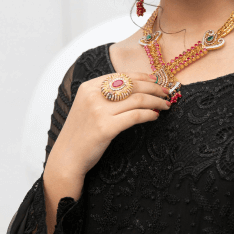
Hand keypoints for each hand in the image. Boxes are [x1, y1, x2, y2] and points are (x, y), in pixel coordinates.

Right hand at [47, 72, 170, 178]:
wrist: (67, 157)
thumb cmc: (81, 132)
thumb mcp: (88, 105)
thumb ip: (106, 94)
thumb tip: (137, 86)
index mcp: (89, 86)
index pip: (123, 75)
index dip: (143, 77)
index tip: (156, 81)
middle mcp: (94, 95)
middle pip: (133, 85)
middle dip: (154, 88)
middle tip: (166, 92)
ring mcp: (99, 111)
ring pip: (138, 100)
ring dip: (156, 101)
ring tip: (165, 105)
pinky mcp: (106, 128)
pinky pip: (135, 116)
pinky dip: (149, 114)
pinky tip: (155, 116)